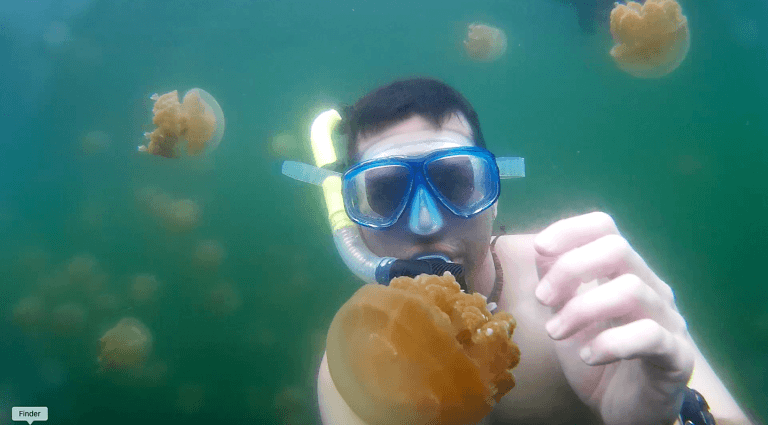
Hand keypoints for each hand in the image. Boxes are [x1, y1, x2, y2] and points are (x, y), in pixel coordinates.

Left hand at [534, 212, 693, 424]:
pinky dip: (610, 343)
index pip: (605, 228)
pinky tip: (588, 357)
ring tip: (556, 332)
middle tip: (542, 300)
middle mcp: (650, 288)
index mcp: (624, 273)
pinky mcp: (677, 355)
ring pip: (631, 289)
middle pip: (617, 248)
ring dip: (581, 309)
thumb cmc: (597, 355)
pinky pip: (650, 335)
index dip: (571, 230)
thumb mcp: (566, 315)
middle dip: (571, 268)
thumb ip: (557, 282)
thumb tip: (541, 247)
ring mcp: (668, 319)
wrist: (627, 409)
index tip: (540, 247)